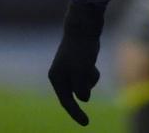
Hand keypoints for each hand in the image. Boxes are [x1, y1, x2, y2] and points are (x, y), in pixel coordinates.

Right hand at [48, 3, 104, 126]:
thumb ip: (80, 87)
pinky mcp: (80, 63)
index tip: (86, 123)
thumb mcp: (81, 70)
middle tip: (88, 69)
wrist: (85, 24)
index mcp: (56, 77)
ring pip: (85, 84)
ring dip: (91, 78)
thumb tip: (84, 99)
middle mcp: (61, 75)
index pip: (66, 101)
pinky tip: (92, 60)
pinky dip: (92, 71)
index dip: (76, 113)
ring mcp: (71, 69)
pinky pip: (88, 75)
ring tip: (90, 63)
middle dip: (86, 86)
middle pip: (76, 93)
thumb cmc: (81, 48)